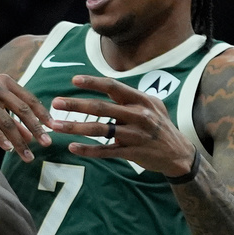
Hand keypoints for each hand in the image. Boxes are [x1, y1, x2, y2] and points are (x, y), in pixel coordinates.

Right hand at [0, 74, 52, 161]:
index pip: (30, 99)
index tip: (54, 128)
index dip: (43, 114)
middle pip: (22, 109)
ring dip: (19, 140)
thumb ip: (13, 117)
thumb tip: (31, 137)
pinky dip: (0, 137)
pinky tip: (8, 149)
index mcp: (6, 82)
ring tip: (27, 156)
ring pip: (6, 121)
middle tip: (47, 144)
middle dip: (36, 128)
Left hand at [50, 75, 194, 175]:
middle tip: (55, 103)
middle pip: (101, 108)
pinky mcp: (132, 152)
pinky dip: (88, 150)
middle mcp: (138, 115)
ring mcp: (135, 134)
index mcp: (140, 99)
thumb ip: (128, 97)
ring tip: (56, 126)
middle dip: (75, 105)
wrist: (178, 153)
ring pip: (99, 130)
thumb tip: (104, 86)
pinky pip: (106, 151)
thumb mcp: (150, 105)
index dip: (93, 82)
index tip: (73, 80)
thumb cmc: (158, 125)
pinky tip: (73, 147)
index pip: (113, 86)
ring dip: (75, 127)